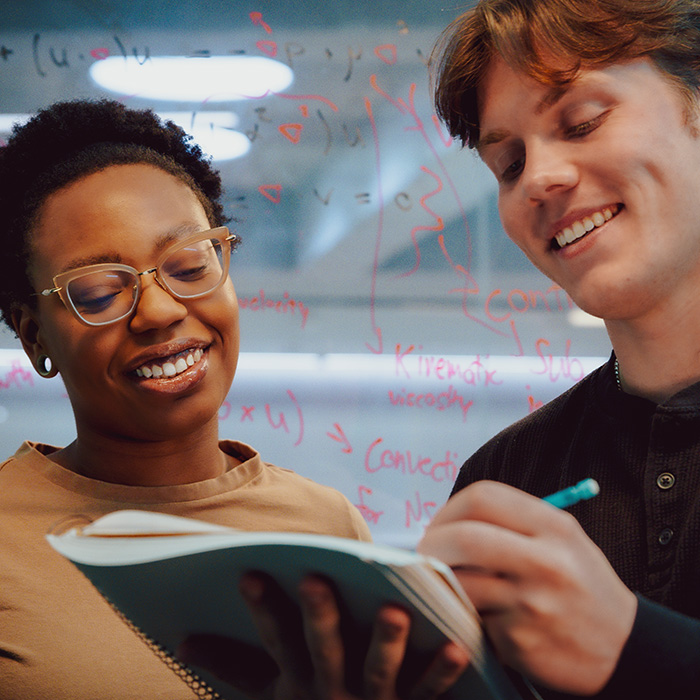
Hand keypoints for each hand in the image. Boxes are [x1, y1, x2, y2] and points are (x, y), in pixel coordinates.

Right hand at [178, 572, 467, 699]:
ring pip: (379, 670)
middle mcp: (331, 690)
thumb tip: (183, 641)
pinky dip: (441, 672)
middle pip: (324, 650)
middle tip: (314, 582)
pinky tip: (456, 646)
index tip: (250, 573)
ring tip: (393, 611)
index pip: (275, 641)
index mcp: (298, 680)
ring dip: (386, 642)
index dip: (262, 610)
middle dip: (319, 617)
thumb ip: (229, 666)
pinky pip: (427, 692)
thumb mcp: (266, 694)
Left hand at [417, 480, 636, 695]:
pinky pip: (472, 618)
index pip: (483, 497)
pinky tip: (469, 611)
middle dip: (432, 544)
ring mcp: (532, 603)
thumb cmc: (581, 584)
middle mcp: (545, 561)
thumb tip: (448, 520)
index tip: (439, 525)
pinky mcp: (520, 640)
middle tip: (424, 555)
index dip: (449, 508)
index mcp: (553, 526)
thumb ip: (513, 523)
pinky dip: (461, 613)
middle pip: (464, 537)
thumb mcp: (562, 538)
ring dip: (441, 581)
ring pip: (461, 582)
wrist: (624, 647)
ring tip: (442, 582)